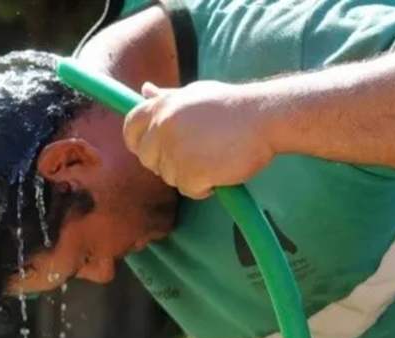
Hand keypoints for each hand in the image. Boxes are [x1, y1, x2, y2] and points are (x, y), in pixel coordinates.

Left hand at [123, 81, 275, 198]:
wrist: (265, 116)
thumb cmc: (232, 105)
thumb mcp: (195, 94)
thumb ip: (166, 97)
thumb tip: (144, 91)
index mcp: (161, 106)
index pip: (130, 128)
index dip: (137, 142)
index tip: (150, 149)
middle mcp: (162, 128)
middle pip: (147, 158)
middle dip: (165, 162)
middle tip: (194, 155)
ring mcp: (175, 151)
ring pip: (169, 176)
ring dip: (188, 174)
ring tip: (214, 157)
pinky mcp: (191, 172)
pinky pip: (188, 190)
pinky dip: (203, 188)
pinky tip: (220, 171)